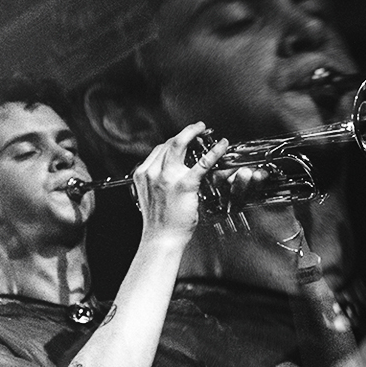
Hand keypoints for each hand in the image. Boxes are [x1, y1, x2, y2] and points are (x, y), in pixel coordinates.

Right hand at [133, 122, 228, 241]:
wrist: (161, 238)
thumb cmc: (159, 222)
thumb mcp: (150, 196)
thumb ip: (156, 181)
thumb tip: (168, 172)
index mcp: (143, 174)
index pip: (159, 149)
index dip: (174, 141)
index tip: (184, 139)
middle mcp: (152, 172)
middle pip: (168, 143)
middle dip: (184, 132)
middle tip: (197, 128)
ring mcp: (167, 177)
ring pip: (179, 144)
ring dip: (193, 132)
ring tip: (203, 129)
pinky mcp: (184, 185)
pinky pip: (201, 163)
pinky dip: (213, 152)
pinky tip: (221, 145)